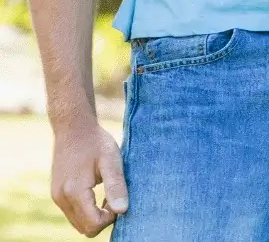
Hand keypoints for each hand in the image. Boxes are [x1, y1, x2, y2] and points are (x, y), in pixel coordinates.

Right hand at [50, 119, 126, 235]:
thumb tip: (122, 211)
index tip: (119, 200)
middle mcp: (61, 198)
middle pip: (84, 228)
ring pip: (77, 223)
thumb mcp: (112, 161)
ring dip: (94, 215)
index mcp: (75, 192)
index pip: (93, 224)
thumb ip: (116, 186)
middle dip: (102, 220)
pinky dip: (86, 210)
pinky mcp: (57, 193)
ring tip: (107, 194)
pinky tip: (98, 193)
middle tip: (114, 198)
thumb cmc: (96, 143)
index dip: (110, 218)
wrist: (73, 128)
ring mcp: (57, 197)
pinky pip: (73, 213)